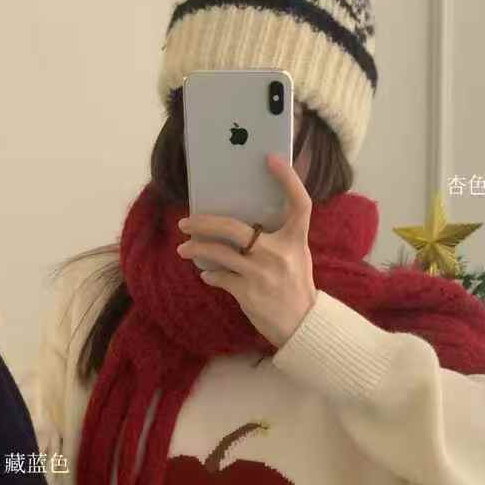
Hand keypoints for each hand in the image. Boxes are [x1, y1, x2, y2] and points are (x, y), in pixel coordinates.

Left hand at [175, 154, 316, 347]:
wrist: (301, 325)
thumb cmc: (296, 286)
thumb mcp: (296, 256)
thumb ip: (278, 236)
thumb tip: (244, 219)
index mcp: (296, 240)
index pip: (299, 203)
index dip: (288, 179)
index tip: (272, 159)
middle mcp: (279, 253)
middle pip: (234, 228)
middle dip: (205, 223)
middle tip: (186, 222)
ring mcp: (262, 274)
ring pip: (218, 253)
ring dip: (196, 249)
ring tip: (183, 248)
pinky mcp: (248, 293)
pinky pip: (219, 277)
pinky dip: (210, 274)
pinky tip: (206, 273)